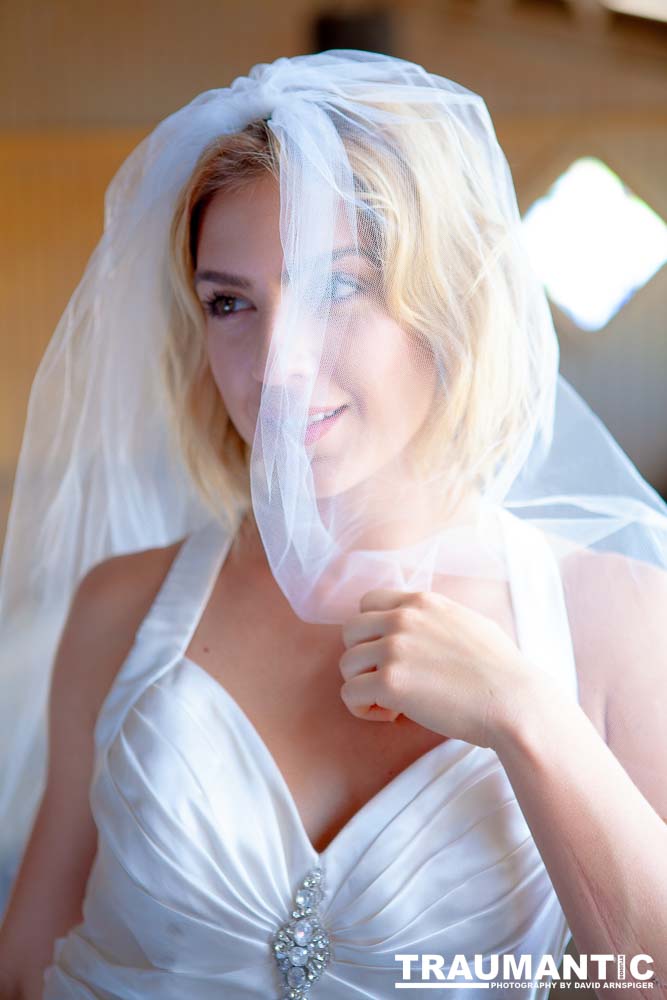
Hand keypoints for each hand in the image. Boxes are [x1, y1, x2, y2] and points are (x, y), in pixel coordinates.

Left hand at [338, 587, 538, 749]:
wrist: (512, 700)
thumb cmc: (500, 669)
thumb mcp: (467, 622)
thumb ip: (435, 619)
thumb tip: (422, 627)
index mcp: (421, 602)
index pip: (368, 602)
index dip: (372, 630)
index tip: (389, 653)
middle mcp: (402, 618)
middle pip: (350, 631)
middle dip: (364, 658)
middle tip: (388, 680)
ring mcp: (393, 649)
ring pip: (347, 664)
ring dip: (363, 685)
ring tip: (391, 702)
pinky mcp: (389, 682)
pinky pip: (350, 694)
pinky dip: (364, 709)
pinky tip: (391, 715)